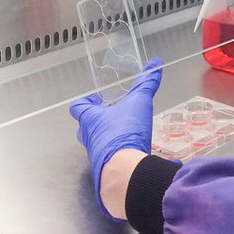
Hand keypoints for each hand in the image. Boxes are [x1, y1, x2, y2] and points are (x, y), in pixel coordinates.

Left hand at [69, 58, 162, 219]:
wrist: (124, 169)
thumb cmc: (125, 131)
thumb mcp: (139, 102)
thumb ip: (146, 84)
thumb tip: (155, 63)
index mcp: (90, 119)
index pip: (78, 107)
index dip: (84, 102)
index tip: (93, 98)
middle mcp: (89, 137)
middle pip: (84, 128)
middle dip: (94, 121)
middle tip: (107, 116)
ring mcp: (95, 155)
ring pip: (95, 144)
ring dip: (104, 138)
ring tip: (120, 133)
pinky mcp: (104, 170)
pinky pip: (106, 158)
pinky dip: (114, 154)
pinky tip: (127, 152)